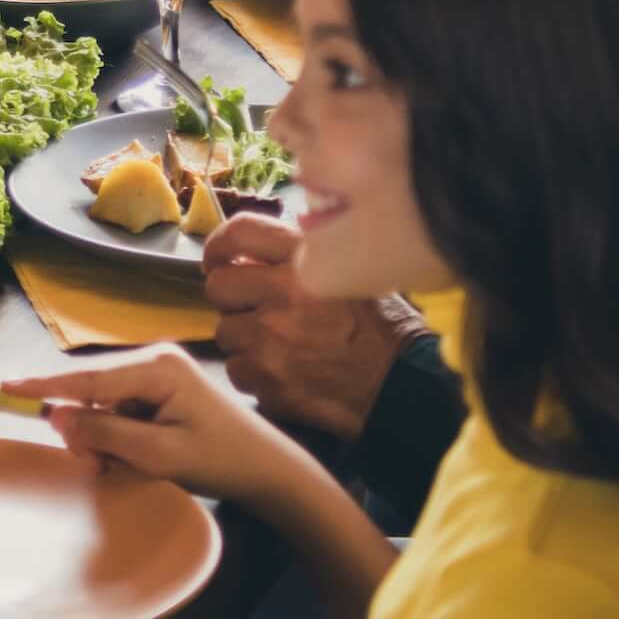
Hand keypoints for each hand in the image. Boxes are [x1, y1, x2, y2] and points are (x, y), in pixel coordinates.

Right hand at [4, 345, 322, 507]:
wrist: (270, 470)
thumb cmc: (220, 460)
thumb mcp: (157, 454)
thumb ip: (105, 434)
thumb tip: (58, 418)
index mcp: (156, 367)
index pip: (86, 379)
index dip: (43, 386)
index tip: (5, 387)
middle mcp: (155, 360)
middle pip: (93, 393)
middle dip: (88, 431)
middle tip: (100, 468)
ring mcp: (161, 375)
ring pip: (105, 407)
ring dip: (105, 440)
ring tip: (128, 467)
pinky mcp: (165, 392)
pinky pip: (123, 412)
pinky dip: (121, 438)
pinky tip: (139, 458)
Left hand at [200, 212, 419, 439]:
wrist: (399, 385)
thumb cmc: (379, 329)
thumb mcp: (349, 273)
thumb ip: (302, 257)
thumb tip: (253, 253)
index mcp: (307, 261)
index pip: (241, 233)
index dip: (219, 245)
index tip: (218, 259)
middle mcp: (284, 295)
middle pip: (218, 286)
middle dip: (231, 299)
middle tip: (254, 309)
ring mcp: (271, 340)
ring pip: (224, 332)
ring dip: (244, 340)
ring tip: (279, 346)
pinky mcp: (266, 379)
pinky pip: (236, 370)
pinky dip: (253, 374)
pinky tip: (283, 372)